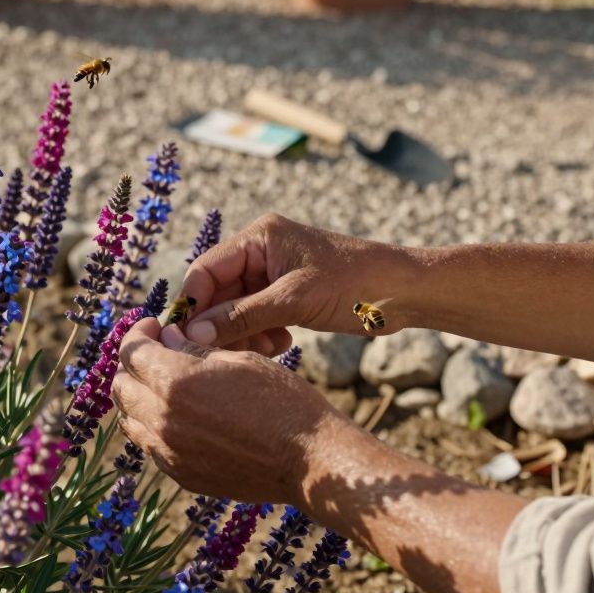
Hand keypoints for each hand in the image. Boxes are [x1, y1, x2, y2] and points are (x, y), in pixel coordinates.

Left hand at [111, 317, 329, 504]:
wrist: (308, 459)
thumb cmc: (282, 401)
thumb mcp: (239, 359)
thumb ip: (193, 349)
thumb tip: (166, 338)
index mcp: (174, 382)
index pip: (132, 352)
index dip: (139, 333)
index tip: (155, 327)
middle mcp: (162, 419)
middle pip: (122, 387)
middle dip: (134, 364)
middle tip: (157, 352)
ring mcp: (168, 452)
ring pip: (130, 419)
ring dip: (140, 396)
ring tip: (166, 385)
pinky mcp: (181, 475)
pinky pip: (151, 446)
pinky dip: (155, 425)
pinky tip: (182, 415)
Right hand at [181, 212, 415, 352]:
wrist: (407, 292)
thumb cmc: (356, 284)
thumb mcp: (294, 301)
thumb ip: (241, 316)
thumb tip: (193, 333)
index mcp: (259, 237)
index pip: (205, 270)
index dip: (193, 305)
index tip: (186, 340)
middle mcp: (261, 251)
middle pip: (218, 292)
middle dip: (221, 324)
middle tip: (224, 356)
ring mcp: (274, 274)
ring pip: (237, 309)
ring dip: (244, 333)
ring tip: (266, 349)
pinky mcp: (288, 294)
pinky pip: (257, 317)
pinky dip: (262, 334)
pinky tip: (282, 344)